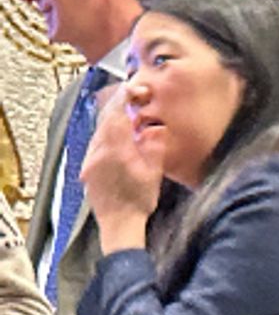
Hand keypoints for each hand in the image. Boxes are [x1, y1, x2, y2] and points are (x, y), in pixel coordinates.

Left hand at [78, 84, 164, 248]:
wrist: (118, 225)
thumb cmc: (138, 203)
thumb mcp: (154, 174)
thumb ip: (154, 148)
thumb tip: (155, 128)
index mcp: (116, 150)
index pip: (118, 114)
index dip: (125, 98)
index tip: (134, 89)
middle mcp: (98, 151)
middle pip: (105, 120)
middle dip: (119, 107)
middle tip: (133, 100)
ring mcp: (90, 159)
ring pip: (99, 131)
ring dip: (113, 122)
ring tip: (129, 120)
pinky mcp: (87, 166)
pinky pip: (96, 143)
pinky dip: (107, 136)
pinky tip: (118, 140)